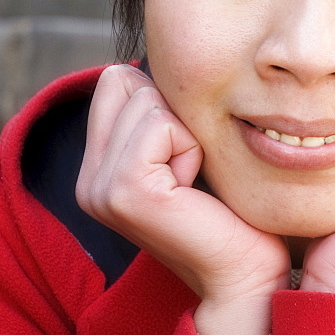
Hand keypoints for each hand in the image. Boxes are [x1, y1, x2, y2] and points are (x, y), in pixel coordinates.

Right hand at [76, 65, 290, 334]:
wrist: (247, 274)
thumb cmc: (230, 213)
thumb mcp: (186, 153)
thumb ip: (161, 114)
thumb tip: (157, 60)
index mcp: (97, 170)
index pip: (117, 79)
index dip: (165, 103)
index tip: (186, 156)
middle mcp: (87, 180)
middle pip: (127, 81)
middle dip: (174, 116)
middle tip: (192, 172)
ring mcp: (99, 188)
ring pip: (146, 99)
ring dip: (187, 134)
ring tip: (195, 183)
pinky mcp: (124, 192)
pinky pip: (162, 125)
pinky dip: (191, 147)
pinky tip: (195, 189)